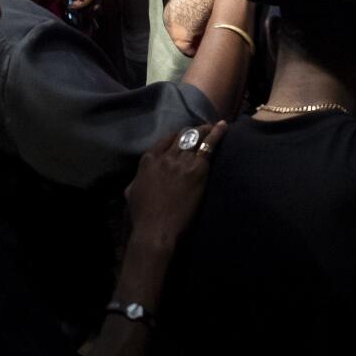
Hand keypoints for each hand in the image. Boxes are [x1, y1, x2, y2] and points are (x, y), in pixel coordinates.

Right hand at [125, 122, 225, 252]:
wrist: (156, 229)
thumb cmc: (142, 216)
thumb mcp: (132, 193)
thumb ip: (137, 180)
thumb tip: (139, 178)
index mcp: (148, 161)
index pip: (164, 141)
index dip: (176, 136)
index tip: (184, 135)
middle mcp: (165, 157)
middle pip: (181, 137)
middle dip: (193, 131)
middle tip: (203, 128)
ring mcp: (181, 161)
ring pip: (195, 138)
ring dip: (205, 130)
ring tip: (216, 126)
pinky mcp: (197, 169)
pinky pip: (209, 146)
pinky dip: (217, 134)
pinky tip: (223, 127)